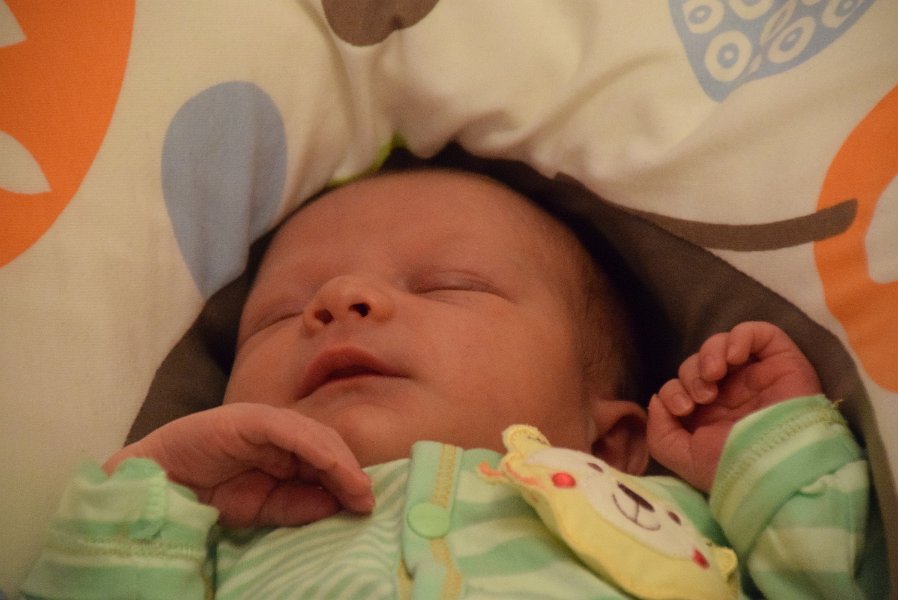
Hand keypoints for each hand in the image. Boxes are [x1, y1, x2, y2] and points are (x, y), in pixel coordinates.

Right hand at [103, 403, 374, 527]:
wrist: (157, 487)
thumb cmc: (207, 497)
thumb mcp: (263, 509)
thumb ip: (298, 505)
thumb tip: (340, 504)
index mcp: (284, 453)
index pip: (326, 461)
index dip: (348, 479)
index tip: (365, 504)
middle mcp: (279, 434)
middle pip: (327, 445)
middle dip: (349, 472)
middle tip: (367, 500)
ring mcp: (263, 423)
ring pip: (313, 435)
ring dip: (339, 461)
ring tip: (356, 488)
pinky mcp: (247, 418)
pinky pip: (287, 429)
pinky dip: (311, 445)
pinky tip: (329, 463)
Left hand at [647, 321, 821, 491]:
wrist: (779, 469)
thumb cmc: (733, 467)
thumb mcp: (683, 458)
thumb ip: (660, 430)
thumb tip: (658, 399)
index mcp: (711, 416)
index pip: (680, 386)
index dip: (673, 390)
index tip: (683, 409)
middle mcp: (734, 395)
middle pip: (697, 364)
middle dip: (690, 375)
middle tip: (702, 397)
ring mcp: (758, 378)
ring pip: (724, 345)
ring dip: (709, 354)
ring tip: (714, 375)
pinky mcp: (783, 364)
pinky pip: (761, 334)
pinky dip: (740, 336)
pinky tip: (734, 356)